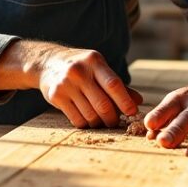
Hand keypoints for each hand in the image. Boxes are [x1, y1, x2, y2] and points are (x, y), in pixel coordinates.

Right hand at [0, 40, 141, 127]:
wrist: (48, 62)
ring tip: (101, 121)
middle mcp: (79, 71)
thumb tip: (139, 101)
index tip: (132, 113)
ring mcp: (66, 83)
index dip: (125, 101)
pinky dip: (86, 124)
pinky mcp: (56, 96)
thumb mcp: (99, 69)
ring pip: (90, 115)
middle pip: (103, 104)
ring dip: (99, 123)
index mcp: (94, 61)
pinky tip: (87, 120)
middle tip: (115, 122)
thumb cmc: (82, 67)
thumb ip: (118, 85)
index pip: (114, 84)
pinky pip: (77, 119)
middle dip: (112, 118)